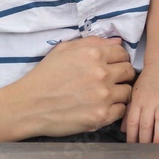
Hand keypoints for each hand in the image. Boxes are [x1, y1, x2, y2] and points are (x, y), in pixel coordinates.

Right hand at [0, 37, 134, 139]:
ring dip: (119, 92)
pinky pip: (121, 110)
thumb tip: (118, 43)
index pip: (123, 53)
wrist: (29, 105)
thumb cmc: (45, 75)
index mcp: (94, 54)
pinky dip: (114, 109)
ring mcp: (103, 97)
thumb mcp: (64, 49)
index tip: (112, 65)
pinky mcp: (101, 116)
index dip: (118, 58)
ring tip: (106, 94)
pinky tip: (102, 106)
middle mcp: (102, 74)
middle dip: (122, 74)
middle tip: (111, 80)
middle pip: (129, 72)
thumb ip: (93, 42)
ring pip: (128, 92)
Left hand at [122, 64, 158, 142]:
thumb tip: (123, 129)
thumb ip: (130, 111)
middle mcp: (149, 101)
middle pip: (146, 126)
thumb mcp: (134, 93)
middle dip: (145, 141)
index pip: (132, 123)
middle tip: (145, 149)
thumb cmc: (147, 81)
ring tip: (157, 145)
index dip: (131, 137)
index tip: (133, 145)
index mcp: (137, 101)